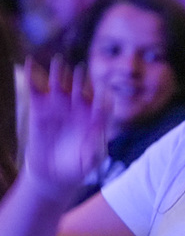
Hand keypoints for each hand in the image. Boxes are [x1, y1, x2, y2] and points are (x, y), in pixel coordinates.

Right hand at [23, 58, 106, 200]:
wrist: (54, 173)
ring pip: (60, 84)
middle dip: (82, 80)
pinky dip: (33, 75)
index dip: (103, 98)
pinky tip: (31, 62)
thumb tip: (98, 135)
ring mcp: (59, 106)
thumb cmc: (78, 167)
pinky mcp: (39, 108)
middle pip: (82, 88)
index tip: (102, 97)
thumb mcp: (90, 161)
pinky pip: (36, 89)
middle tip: (80, 71)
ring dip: (60, 72)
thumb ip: (95, 149)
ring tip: (58, 61)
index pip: (103, 103)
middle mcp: (79, 108)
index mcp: (96, 118)